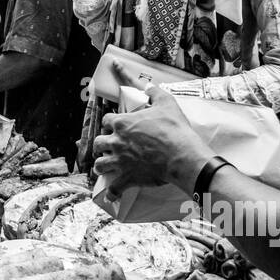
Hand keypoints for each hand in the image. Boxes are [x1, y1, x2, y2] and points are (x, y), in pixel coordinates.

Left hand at [92, 68, 212, 196]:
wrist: (182, 156)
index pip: (106, 120)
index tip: (114, 125)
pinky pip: (114, 188)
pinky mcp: (128, 177)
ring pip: (100, 165)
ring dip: (101, 165)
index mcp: (123, 123)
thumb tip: (149, 86)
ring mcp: (120, 161)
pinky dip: (112, 192)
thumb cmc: (174, 129)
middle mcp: (117, 142)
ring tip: (104, 166)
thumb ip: (155, 92)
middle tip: (106, 146)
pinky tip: (111, 194)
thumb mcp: (166, 103)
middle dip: (101, 144)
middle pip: (98, 143)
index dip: (110, 122)